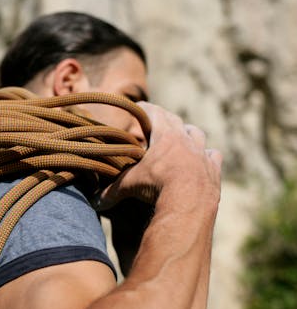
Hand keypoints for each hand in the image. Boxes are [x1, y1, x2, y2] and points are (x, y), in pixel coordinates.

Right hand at [95, 102, 221, 210]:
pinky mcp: (213, 169)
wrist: (189, 201)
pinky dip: (208, 155)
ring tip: (184, 135)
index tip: (139, 106)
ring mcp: (201, 153)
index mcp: (164, 136)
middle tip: (157, 121)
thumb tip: (94, 202)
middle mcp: (185, 139)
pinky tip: (204, 158)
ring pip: (197, 134)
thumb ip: (111, 191)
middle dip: (165, 119)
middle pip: (175, 120)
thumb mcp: (129, 186)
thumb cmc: (156, 186)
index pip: (153, 113)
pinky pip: (213, 156)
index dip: (144, 109)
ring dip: (189, 133)